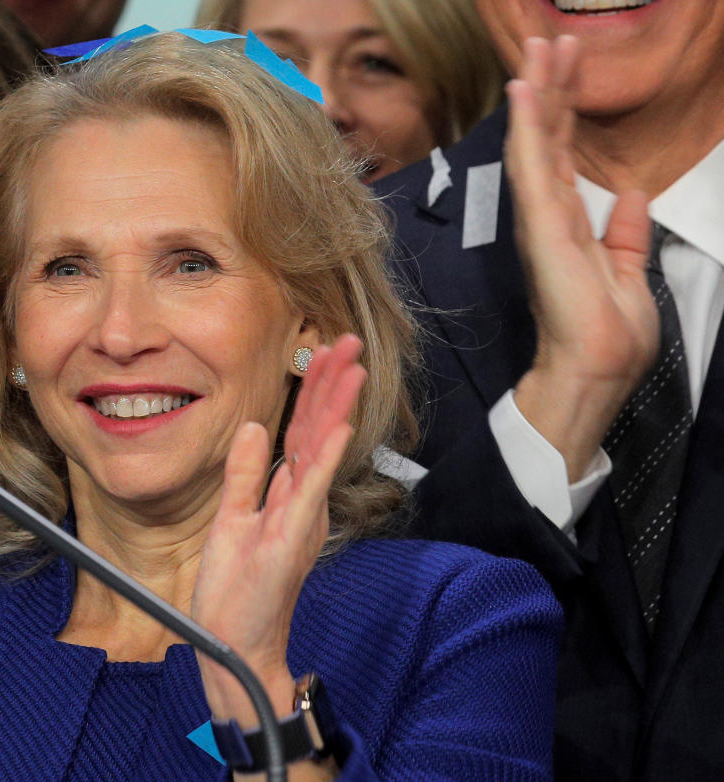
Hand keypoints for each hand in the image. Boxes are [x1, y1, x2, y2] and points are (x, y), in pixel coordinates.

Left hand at [192, 336, 363, 721]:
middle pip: (318, 432)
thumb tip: (253, 427)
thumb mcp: (231, 520)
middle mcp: (302, 504)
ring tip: (350, 366)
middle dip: (332, 384)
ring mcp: (301, 521)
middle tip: (348, 341)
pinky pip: (310, 493)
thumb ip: (243, 474)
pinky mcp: (292, 541)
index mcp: (288, 497)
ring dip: (335, 407)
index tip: (322, 351)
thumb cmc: (235, 592)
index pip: (303, 433)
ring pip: (321, 452)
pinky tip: (336, 427)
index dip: (312, 391)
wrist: (234, 646)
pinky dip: (325, 458)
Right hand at [506, 35, 655, 478]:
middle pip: (549, 138)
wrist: (596, 369)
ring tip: (538, 46)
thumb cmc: (608, 334)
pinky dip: (529, 128)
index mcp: (569, 224)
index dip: (566, 109)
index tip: (567, 65)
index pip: (565, 154)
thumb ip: (624, 233)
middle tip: (549, 37)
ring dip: (538, 93)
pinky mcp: (542, 226)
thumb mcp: (629, 272)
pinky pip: (533, 167)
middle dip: (551, 87)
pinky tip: (526, 92)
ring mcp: (542, 218)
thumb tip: (629, 195)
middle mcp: (550, 215)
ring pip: (537, 142)